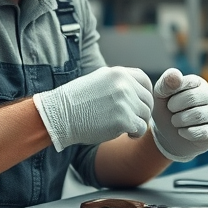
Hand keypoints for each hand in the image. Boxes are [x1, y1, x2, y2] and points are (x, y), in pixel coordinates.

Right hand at [33, 67, 153, 150]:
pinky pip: (141, 128)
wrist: (60, 116)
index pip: (145, 81)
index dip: (145, 94)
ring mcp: (125, 101)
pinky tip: (126, 134)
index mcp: (118, 73)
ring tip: (126, 127)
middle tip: (132, 120)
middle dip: (142, 111)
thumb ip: (118, 82)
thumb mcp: (98, 81)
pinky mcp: (124, 119)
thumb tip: (137, 91)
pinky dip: (136, 133)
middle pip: (147, 99)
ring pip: (145, 115)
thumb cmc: (76, 101)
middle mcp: (124, 84)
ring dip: (138, 123)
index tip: (139, 104)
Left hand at [150, 68, 207, 161]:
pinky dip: (186, 133)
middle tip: (171, 111)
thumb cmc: (166, 111)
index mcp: (197, 82)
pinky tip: (182, 131)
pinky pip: (202, 131)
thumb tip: (176, 75)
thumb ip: (165, 84)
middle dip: (174, 107)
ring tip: (176, 121)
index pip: (187, 82)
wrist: (170, 136)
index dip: (171, 92)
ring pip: (198, 115)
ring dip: (179, 120)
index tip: (167, 99)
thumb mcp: (160, 96)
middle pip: (192, 97)